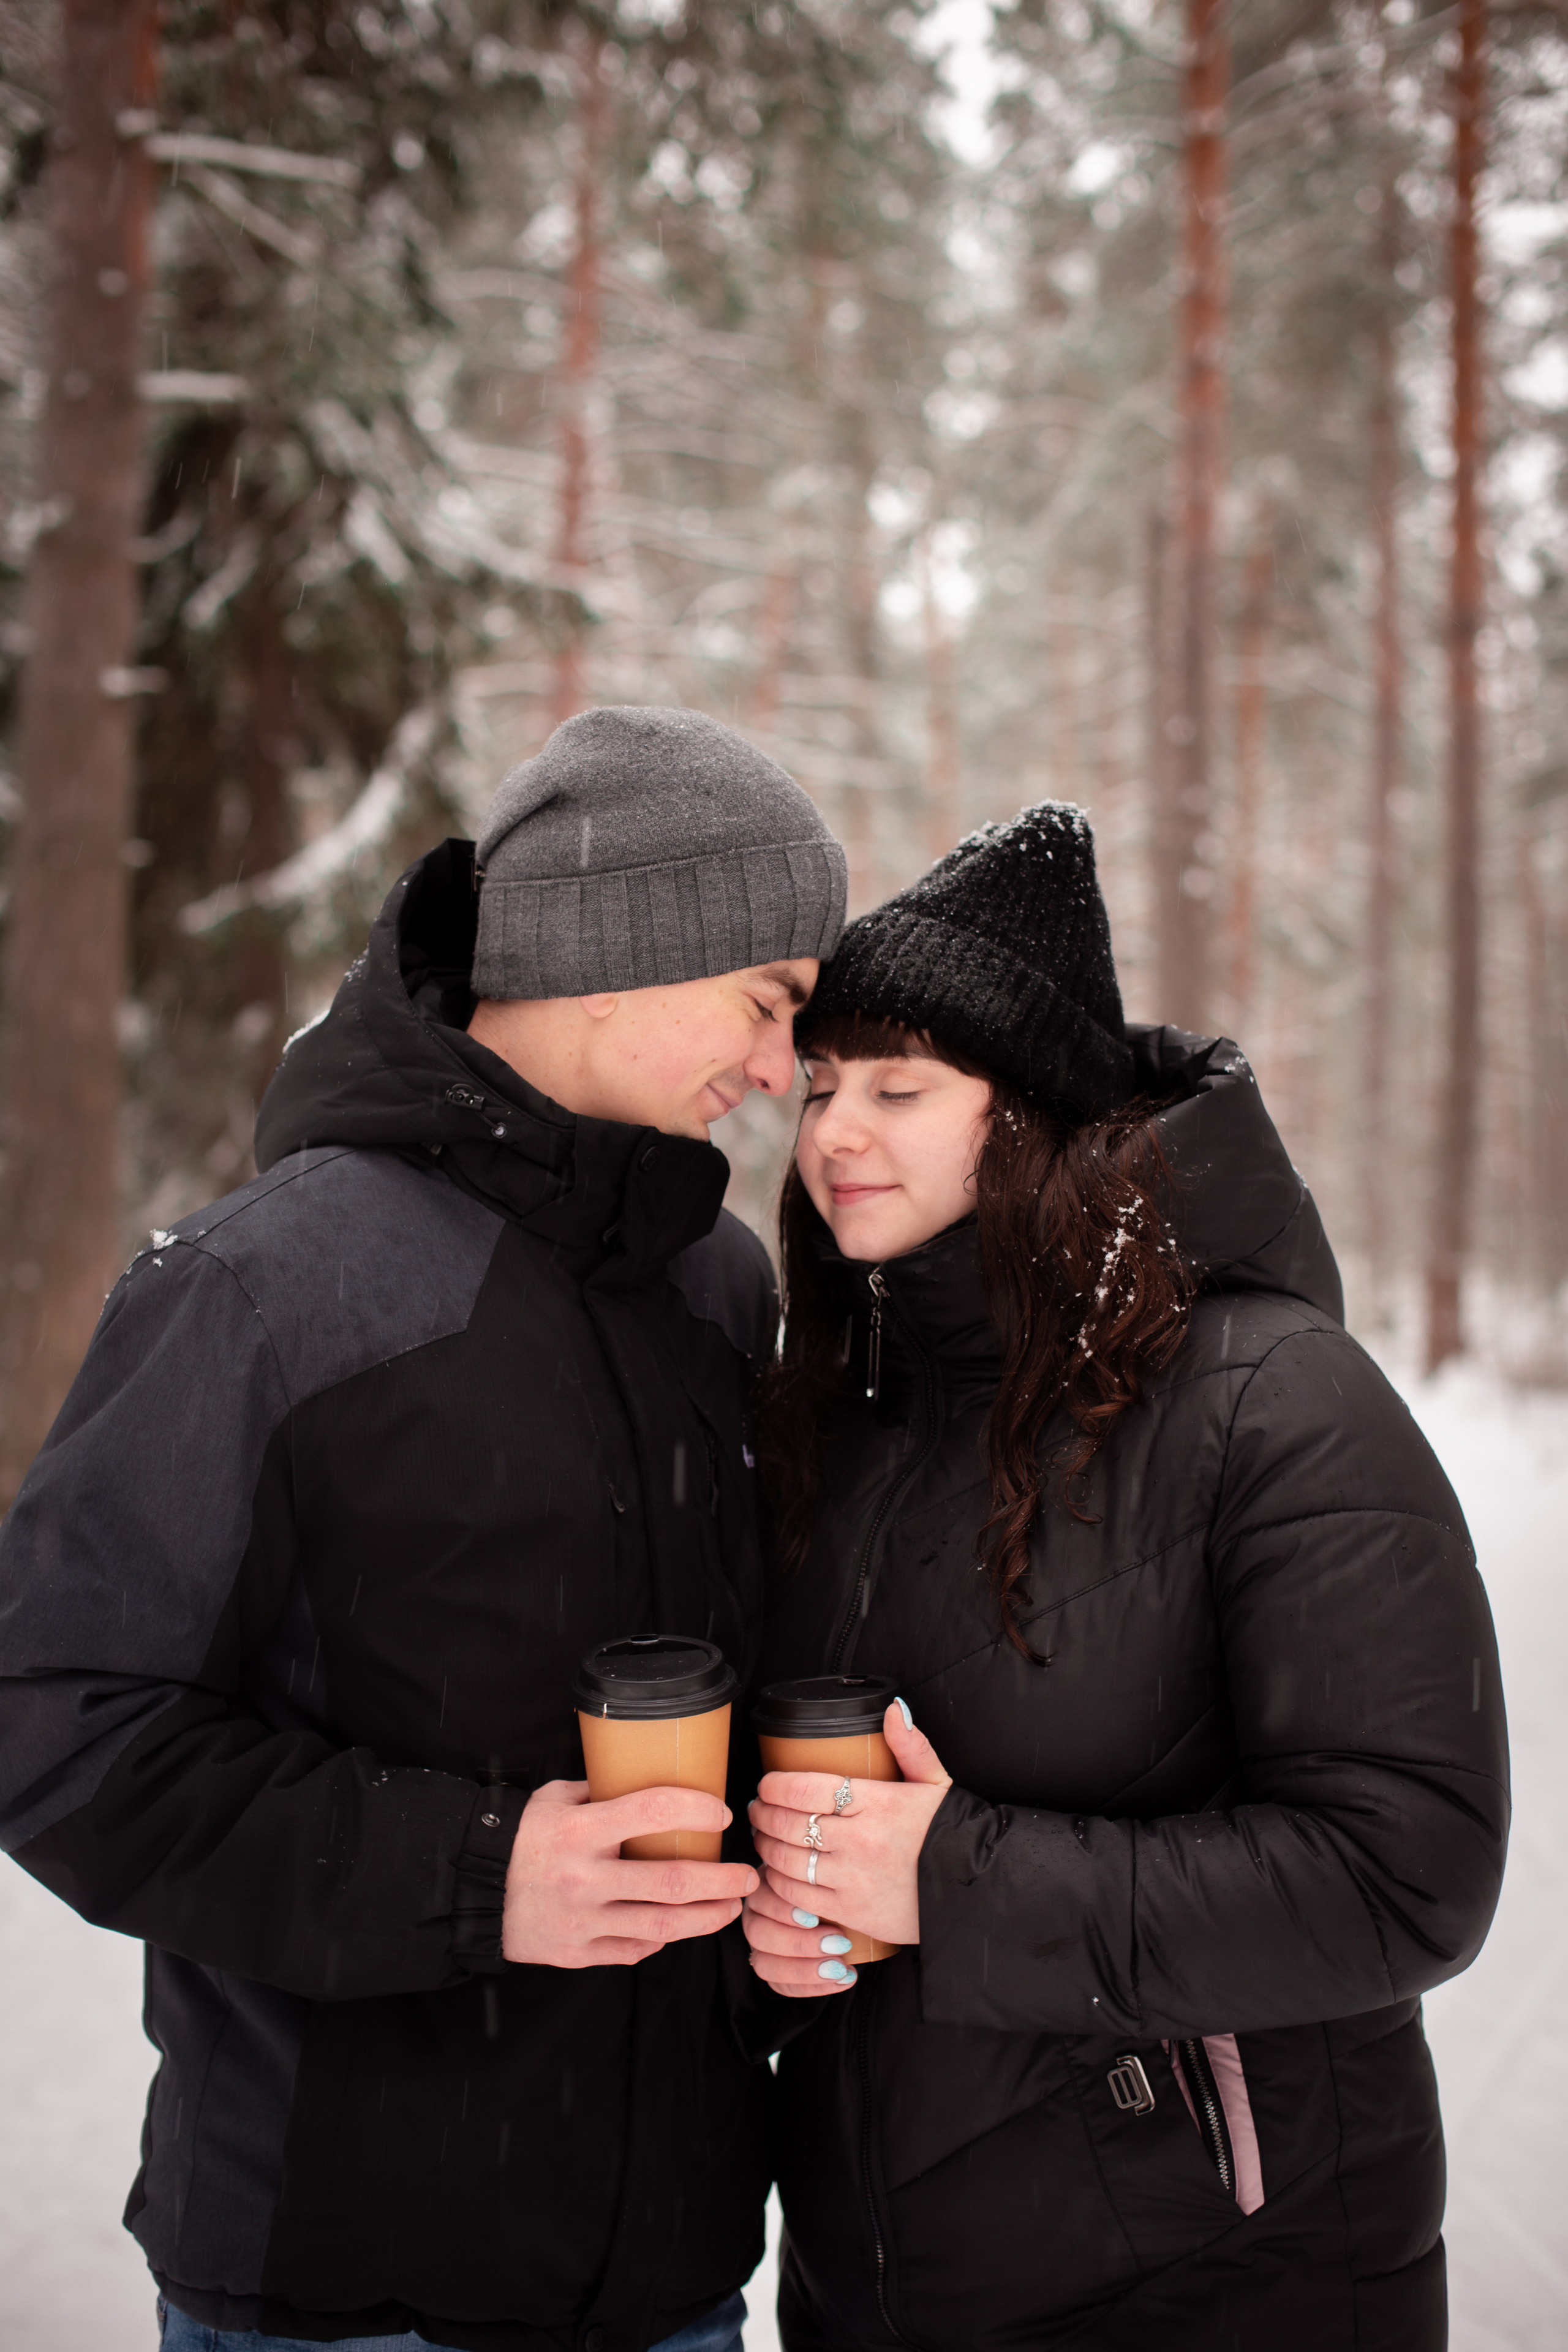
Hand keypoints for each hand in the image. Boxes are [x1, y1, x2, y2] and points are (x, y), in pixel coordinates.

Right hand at [501, 1780, 758, 1967]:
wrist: (471, 1889)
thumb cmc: (519, 1837)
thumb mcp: (554, 1799)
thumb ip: (600, 1792)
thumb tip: (647, 1780)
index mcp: (579, 1830)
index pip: (651, 1812)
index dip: (694, 1811)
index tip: (720, 1814)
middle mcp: (584, 1878)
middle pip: (670, 1882)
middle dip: (721, 1881)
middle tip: (749, 1876)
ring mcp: (582, 1921)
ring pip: (661, 1926)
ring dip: (706, 1917)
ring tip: (733, 1907)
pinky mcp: (578, 1953)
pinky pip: (632, 1951)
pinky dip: (661, 1941)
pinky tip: (680, 1928)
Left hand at [746, 1704, 950, 1961]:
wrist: (973, 1889)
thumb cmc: (947, 1834)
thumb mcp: (935, 1783)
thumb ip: (911, 1746)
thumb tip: (893, 1709)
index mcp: (877, 1803)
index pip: (805, 1789)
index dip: (775, 1786)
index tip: (766, 1785)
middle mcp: (861, 1840)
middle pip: (789, 1824)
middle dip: (763, 1815)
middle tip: (757, 1809)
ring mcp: (853, 1879)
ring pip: (787, 1860)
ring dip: (766, 1847)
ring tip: (764, 1837)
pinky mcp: (851, 1911)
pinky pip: (798, 1897)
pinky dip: (779, 1883)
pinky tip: (778, 1872)